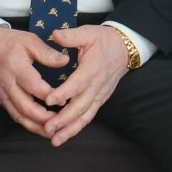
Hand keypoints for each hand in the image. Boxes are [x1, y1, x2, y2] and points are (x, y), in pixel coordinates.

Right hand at [0, 27, 74, 135]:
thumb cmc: (8, 42)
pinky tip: (40, 126)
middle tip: (60, 122)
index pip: (34, 87)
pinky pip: (13, 114)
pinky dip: (27, 123)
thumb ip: (47, 53)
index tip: (65, 100)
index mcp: (16, 67)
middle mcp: (7, 84)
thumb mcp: (29, 40)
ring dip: (35, 126)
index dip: (50, 96)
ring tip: (52, 130)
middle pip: (25, 107)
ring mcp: (2, 93)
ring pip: (18, 116)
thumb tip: (65, 61)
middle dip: (43, 119)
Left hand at [36, 25, 129, 147]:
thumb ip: (71, 35)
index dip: (64, 93)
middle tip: (48, 127)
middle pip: (80, 106)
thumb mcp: (88, 32)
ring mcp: (99, 95)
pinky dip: (76, 128)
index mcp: (92, 69)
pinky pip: (88, 117)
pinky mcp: (99, 100)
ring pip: (85, 116)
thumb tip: (54, 35)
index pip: (77, 84)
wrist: (124, 49)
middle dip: (64, 119)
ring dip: (70, 129)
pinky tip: (64, 136)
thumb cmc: (103, 40)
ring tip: (54, 140)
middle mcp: (97, 85)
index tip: (49, 100)